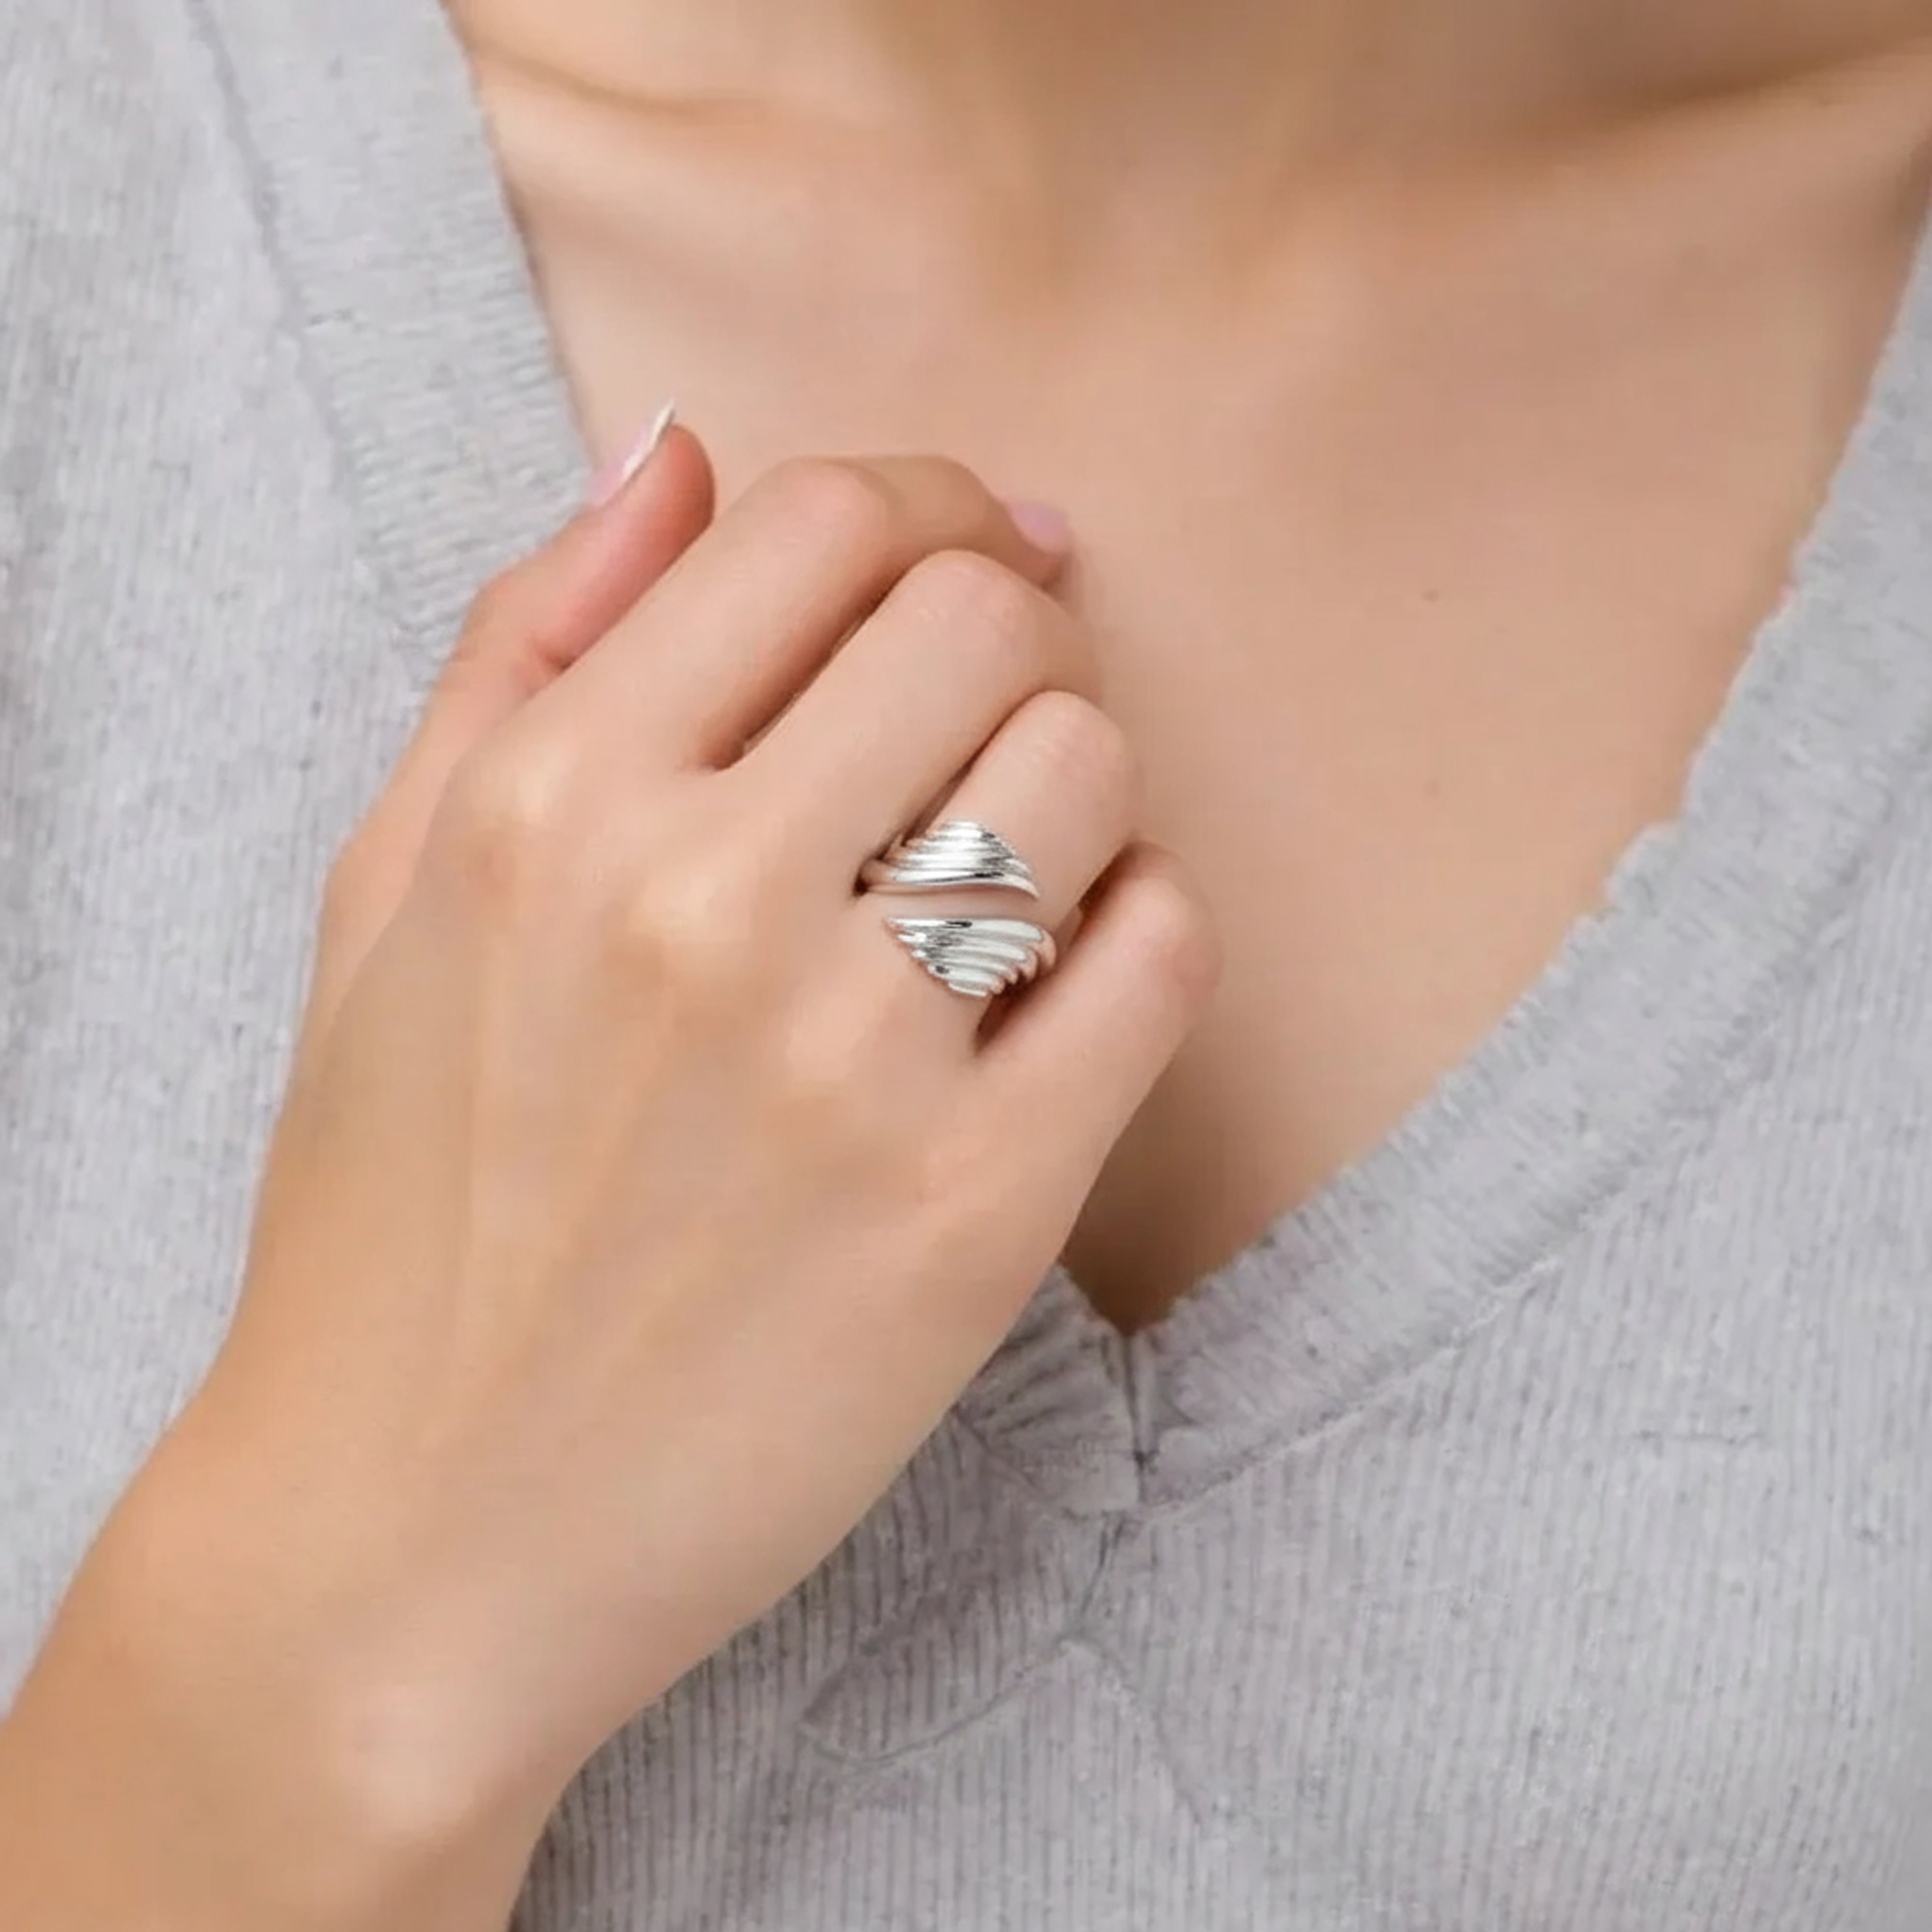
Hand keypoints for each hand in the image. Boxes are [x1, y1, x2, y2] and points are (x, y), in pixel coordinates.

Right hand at [0, 429, 1217, 1929]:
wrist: (411, 1540)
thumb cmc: (393, 1216)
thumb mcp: (386, 894)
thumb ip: (522, 646)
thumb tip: (679, 454)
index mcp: (549, 801)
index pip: (823, 522)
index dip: (918, 508)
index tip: (949, 559)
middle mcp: (699, 901)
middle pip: (984, 616)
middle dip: (1010, 631)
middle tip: (982, 715)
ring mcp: (847, 1060)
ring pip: (1089, 766)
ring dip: (1072, 787)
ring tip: (998, 872)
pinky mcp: (972, 1211)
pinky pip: (1159, 956)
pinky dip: (1138, 935)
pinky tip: (1055, 987)